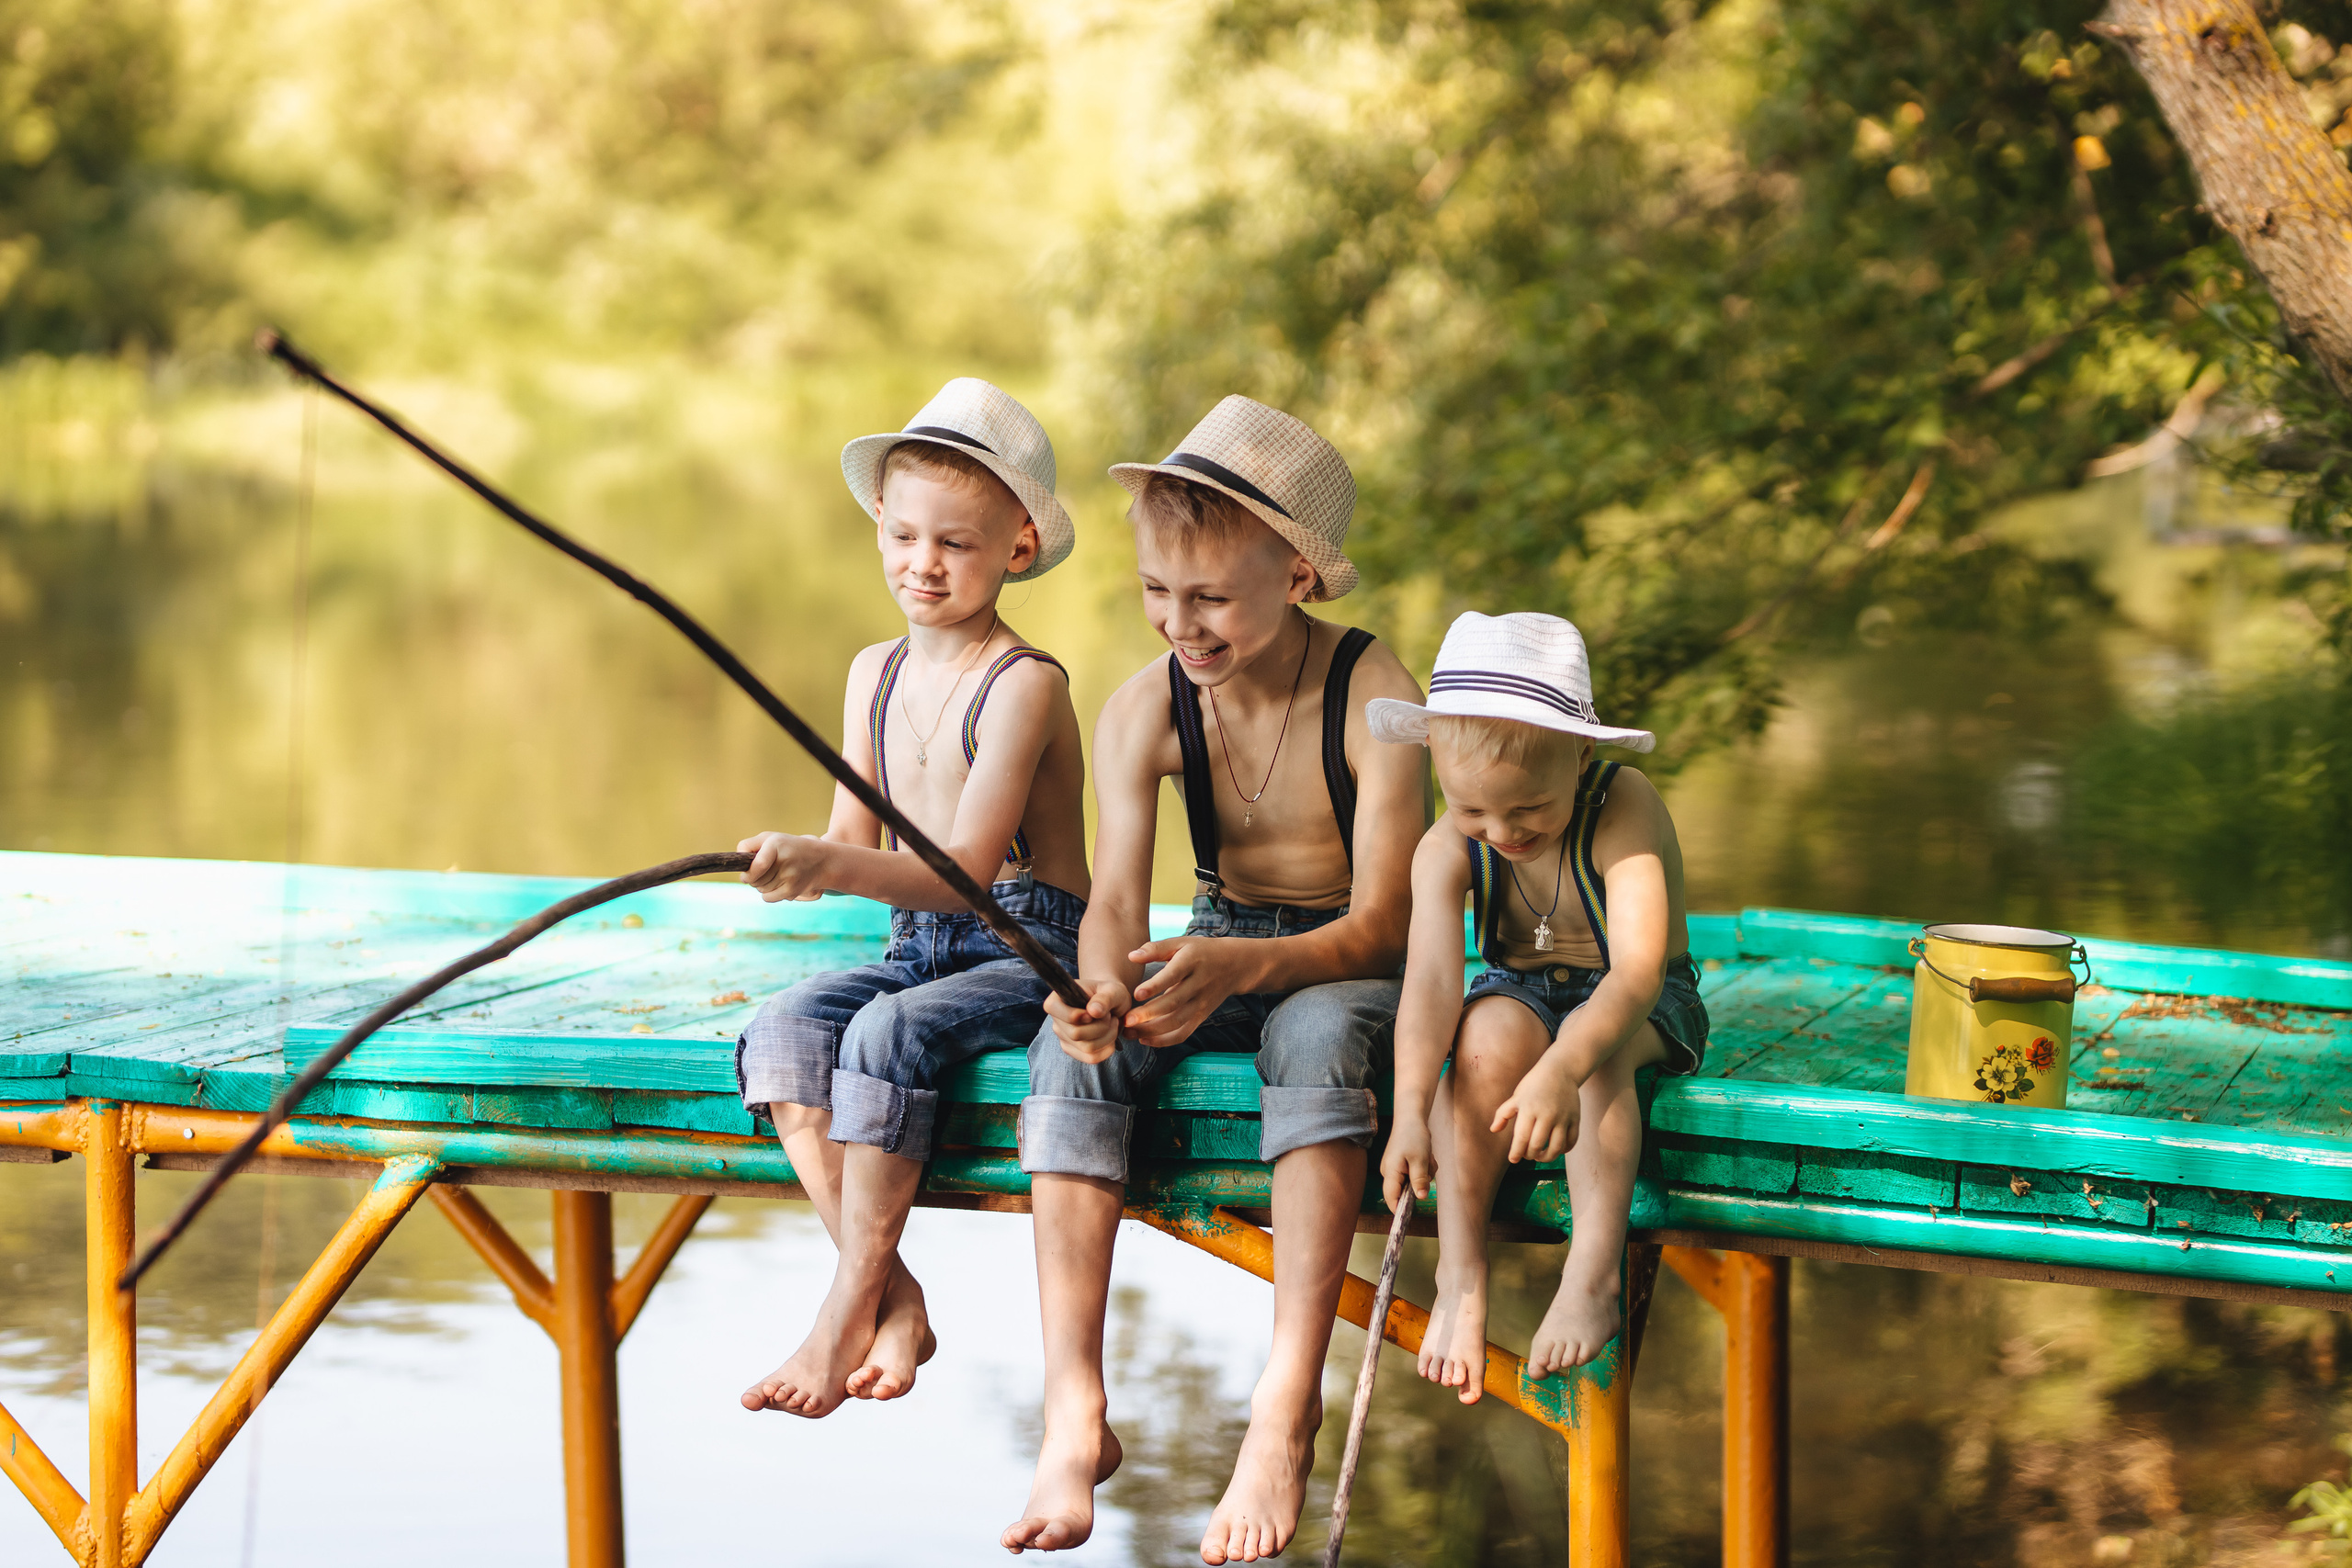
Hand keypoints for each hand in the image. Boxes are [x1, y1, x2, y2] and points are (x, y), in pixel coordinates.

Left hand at [737, 831, 829, 902]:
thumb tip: (737, 860)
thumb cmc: (789, 848)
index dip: (748, 874)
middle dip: (753, 878)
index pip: (757, 867)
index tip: (745, 874)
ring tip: (775, 875)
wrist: (823, 861)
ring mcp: (790, 877)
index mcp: (777, 844)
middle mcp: (785, 860)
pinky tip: (779, 884)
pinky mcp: (793, 890)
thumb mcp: (771, 838)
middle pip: (755, 880)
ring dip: (762, 885)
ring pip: (760, 889)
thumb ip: (749, 845)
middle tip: (763, 871)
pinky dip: (769, 894)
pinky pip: (768, 898)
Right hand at [1045, 978, 1130, 1065]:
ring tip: (1111, 1024)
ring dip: (1107, 1037)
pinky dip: (1107, 1049)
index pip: (1057, 1013)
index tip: (1094, 1011)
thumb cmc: (1109, 994)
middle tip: (1109, 1015)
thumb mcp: (1112, 990)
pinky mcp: (1073, 1050)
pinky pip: (1091, 1058)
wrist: (1110, 1004)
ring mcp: (1063, 1037)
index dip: (1079, 1015)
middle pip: (1076, 1034)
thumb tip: (1093, 1011)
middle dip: (1101, 1026)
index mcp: (1057, 1000)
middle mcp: (1056, 1020)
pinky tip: (1110, 1036)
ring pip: (1087, 1048)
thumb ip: (1104, 998)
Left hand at [1122, 936, 1253, 1047]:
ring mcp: (1200, 1003)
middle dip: (1149, 1014)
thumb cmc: (1200, 951)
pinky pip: (1184, 1033)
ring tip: (1129, 1032)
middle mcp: (1198, 984)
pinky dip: (1165, 1040)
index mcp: (1191, 962)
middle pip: (1174, 1003)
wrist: (1234, 965)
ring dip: (1152, 1031)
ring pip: (1177, 1022)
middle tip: (1126, 1020)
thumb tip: (1131, 956)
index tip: (1136, 994)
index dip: (1155, 986)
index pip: (1173, 975)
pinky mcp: (1201, 1016)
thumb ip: (1156, 948)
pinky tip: (1144, 1039)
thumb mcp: (1180, 943)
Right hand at [1381, 1113, 1433, 1209]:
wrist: (1411, 1117)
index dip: (1400, 1209)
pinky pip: (1416, 1174)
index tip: (1412, 1215)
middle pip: (1405, 1191)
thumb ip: (1419, 1180)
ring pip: (1413, 1182)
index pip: (1391, 1198)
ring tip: (1426, 1158)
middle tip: (1427, 1168)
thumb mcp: (1420, 1159)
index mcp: (1390, 1172)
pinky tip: (1425, 1155)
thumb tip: (1420, 1198)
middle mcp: (1390, 1172)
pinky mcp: (1402, 1164)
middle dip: (1420, 1183)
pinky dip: (1423, 1168)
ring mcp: (1396, 1168)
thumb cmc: (1413, 1136)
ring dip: (1424, 1173)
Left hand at [1491, 1061, 1580, 1164]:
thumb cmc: (1534, 1084)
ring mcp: (1563, 1117)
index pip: (1521, 1137)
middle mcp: (1547, 1114)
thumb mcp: (1516, 1096)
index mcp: (1529, 1108)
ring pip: (1556, 1147)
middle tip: (1527, 1155)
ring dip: (1547, 1157)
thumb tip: (1493, 1130)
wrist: (1561, 1070)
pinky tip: (1556, 1150)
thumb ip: (1503, 1113)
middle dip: (1530, 1155)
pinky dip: (1564, 1150)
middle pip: (1537, 1145)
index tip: (1513, 1160)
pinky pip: (1571, 1141)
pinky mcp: (1575, 1118)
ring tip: (1540, 1156)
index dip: (1516, 1152)